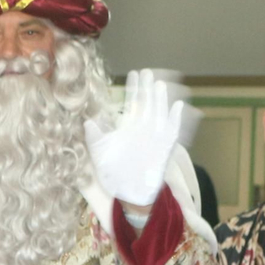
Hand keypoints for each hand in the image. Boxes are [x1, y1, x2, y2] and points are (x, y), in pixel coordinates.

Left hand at [82, 69, 190, 210]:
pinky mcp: (165, 148)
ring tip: (158, 84)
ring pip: (159, 112)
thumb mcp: (99, 152)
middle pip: (147, 103)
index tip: (133, 73)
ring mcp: (155, 136)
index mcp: (128, 127)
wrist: (128, 192)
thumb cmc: (112, 172)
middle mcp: (143, 128)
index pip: (132, 102)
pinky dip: (176, 119)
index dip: (133, 88)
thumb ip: (94, 136)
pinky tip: (177, 106)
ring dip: (160, 99)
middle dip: (147, 88)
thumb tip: (88, 120)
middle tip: (147, 72)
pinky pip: (173, 130)